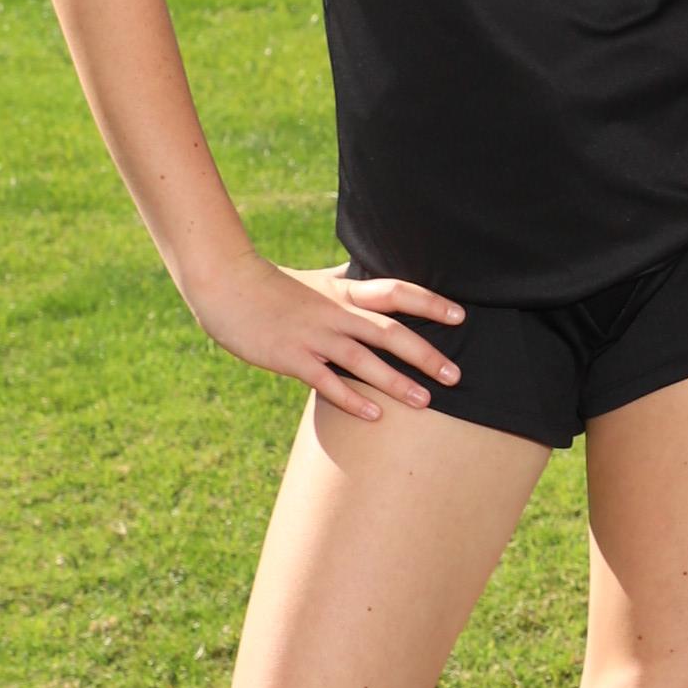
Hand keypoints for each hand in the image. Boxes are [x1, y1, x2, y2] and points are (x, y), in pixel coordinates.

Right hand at [188, 256, 466, 421]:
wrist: (226, 286)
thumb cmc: (273, 285)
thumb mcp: (316, 280)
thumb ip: (345, 280)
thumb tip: (367, 271)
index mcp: (344, 293)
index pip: (396, 292)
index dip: (430, 303)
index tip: (460, 316)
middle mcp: (335, 313)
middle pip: (389, 332)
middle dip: (425, 353)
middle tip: (456, 375)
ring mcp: (314, 336)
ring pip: (363, 360)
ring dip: (396, 381)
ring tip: (425, 401)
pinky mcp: (291, 357)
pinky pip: (326, 382)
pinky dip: (351, 399)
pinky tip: (374, 416)